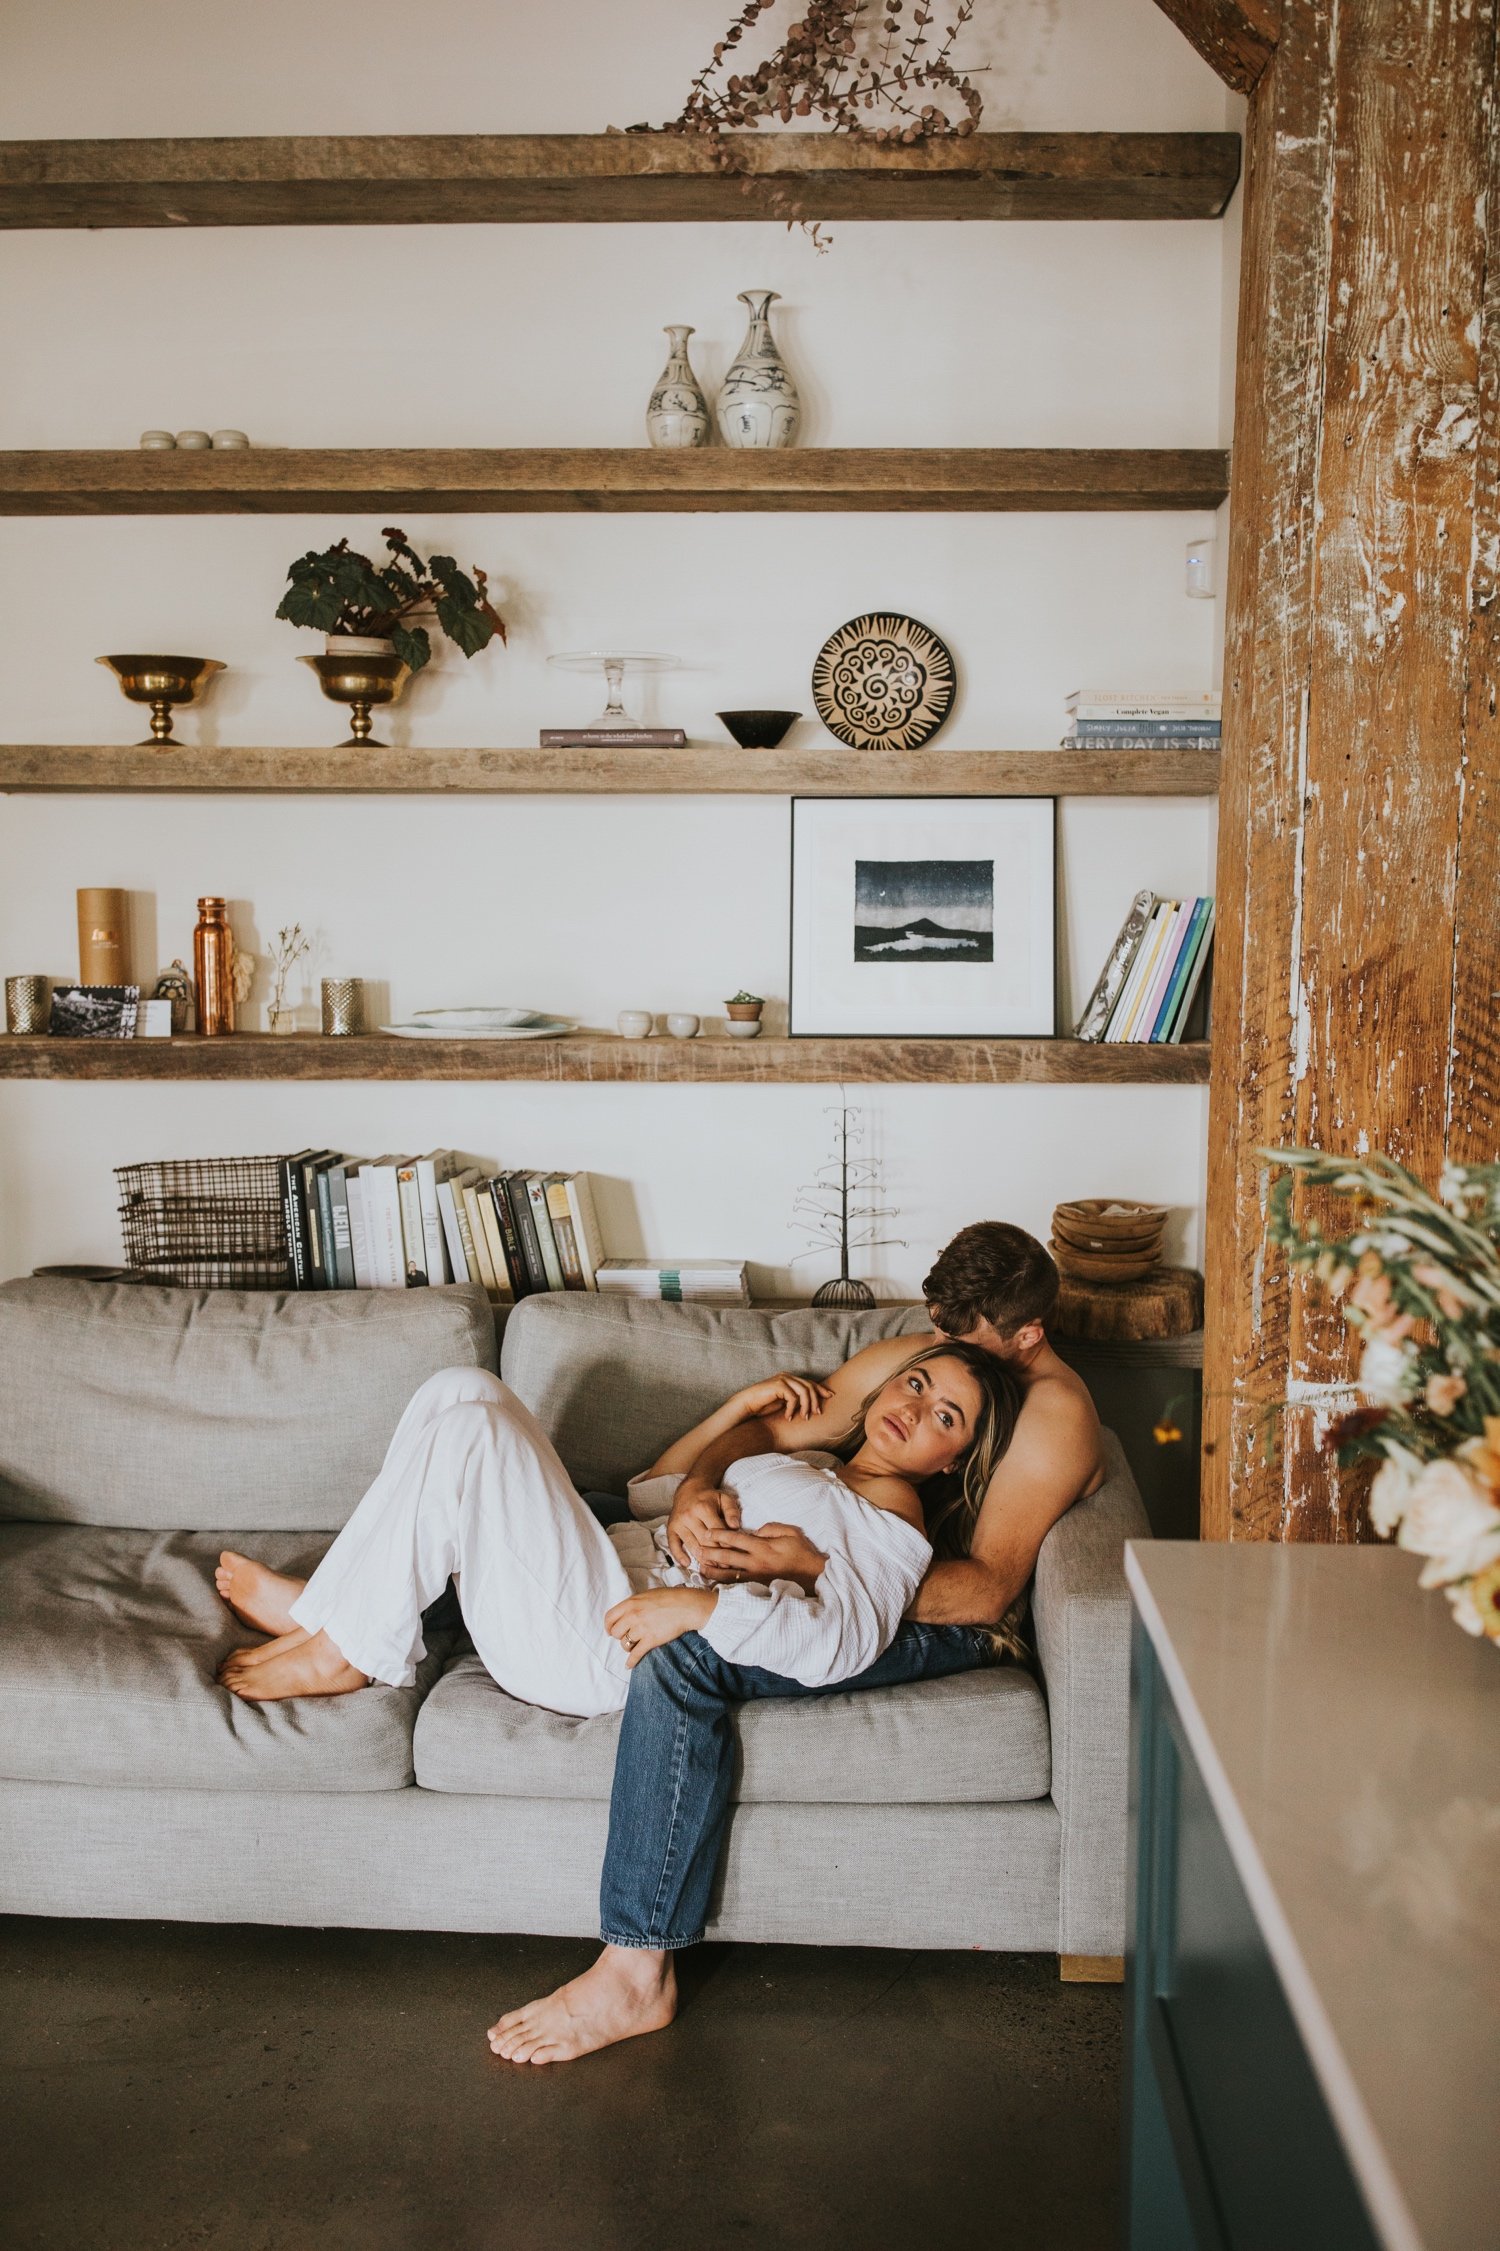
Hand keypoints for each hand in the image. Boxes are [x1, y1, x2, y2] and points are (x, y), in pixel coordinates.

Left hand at [605, 1586, 716, 1668]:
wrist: (687, 1606)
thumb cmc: (669, 1598)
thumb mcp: (647, 1595)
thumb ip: (634, 1604)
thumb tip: (625, 1613)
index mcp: (630, 1603)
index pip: (609, 1617)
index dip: (608, 1626)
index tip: (610, 1631)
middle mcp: (633, 1616)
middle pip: (615, 1632)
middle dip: (619, 1636)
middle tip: (626, 1636)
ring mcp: (641, 1629)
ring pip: (624, 1644)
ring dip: (627, 1647)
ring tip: (634, 1646)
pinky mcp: (651, 1640)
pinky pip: (636, 1654)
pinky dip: (631, 1662)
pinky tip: (629, 1665)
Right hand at [665, 1475, 741, 1570]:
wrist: (689, 1490)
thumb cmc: (710, 1497)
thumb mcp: (724, 1498)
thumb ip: (732, 1512)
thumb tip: (736, 1526)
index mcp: (704, 1508)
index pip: (717, 1531)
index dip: (727, 1544)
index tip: (734, 1554)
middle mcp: (689, 1516)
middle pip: (704, 1541)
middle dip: (716, 1555)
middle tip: (725, 1567)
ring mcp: (679, 1523)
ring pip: (691, 1545)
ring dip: (702, 1559)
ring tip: (713, 1568)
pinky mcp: (671, 1528)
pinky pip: (673, 1544)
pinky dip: (679, 1555)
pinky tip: (687, 1564)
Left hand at [697, 1520, 828, 1594]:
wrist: (815, 1576)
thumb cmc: (803, 1553)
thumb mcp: (790, 1532)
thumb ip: (770, 1528)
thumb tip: (755, 1531)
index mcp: (763, 1547)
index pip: (736, 1539)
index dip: (720, 1535)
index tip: (708, 1532)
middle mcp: (756, 1563)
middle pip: (727, 1556)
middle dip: (711, 1552)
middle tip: (697, 1548)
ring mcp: (756, 1577)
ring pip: (729, 1574)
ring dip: (713, 1570)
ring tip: (700, 1567)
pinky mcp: (759, 1588)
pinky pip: (738, 1586)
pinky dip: (724, 1584)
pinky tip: (715, 1584)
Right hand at [731, 1373, 831, 1423]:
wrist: (747, 1405)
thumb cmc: (764, 1405)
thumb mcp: (784, 1402)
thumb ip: (796, 1400)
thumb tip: (812, 1406)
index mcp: (790, 1379)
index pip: (810, 1382)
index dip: (821, 1389)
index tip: (831, 1396)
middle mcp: (787, 1376)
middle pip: (809, 1386)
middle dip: (816, 1400)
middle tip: (817, 1413)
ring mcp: (783, 1379)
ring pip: (804, 1391)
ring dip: (806, 1406)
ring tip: (804, 1417)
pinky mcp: (778, 1385)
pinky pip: (793, 1397)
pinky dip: (792, 1409)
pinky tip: (788, 1417)